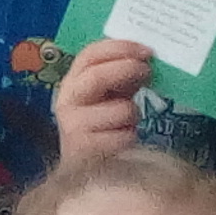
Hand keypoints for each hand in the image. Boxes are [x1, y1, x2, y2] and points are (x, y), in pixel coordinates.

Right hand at [53, 39, 149, 161]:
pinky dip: (131, 136)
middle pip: (96, 77)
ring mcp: (73, 127)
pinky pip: (123, 137)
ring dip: (134, 112)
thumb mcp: (112, 94)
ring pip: (119, 109)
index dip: (119, 48)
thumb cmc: (104, 124)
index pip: (90, 55)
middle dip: (126, 70)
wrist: (87, 166)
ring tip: (130, 120)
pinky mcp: (85, 151)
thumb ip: (124, 75)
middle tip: (148, 71)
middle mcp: (67, 102)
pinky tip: (123, 140)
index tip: (146, 51)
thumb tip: (148, 58)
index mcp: (73, 82)